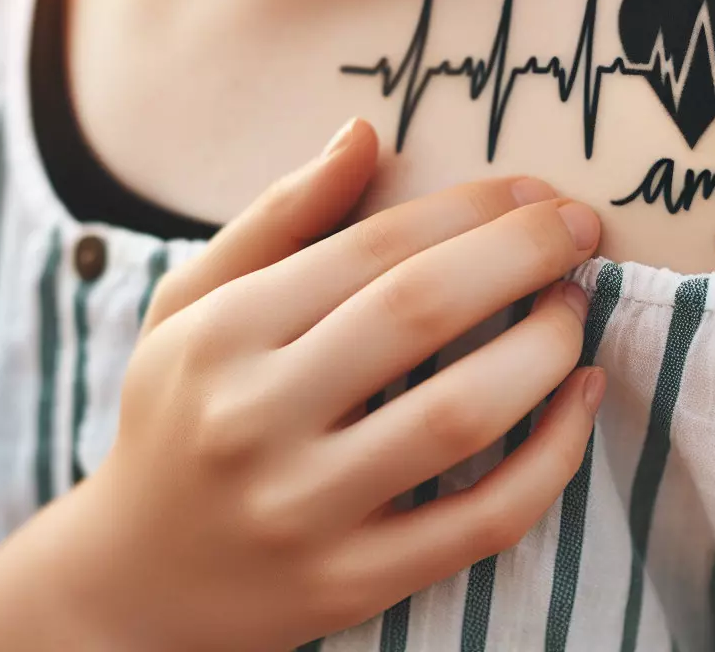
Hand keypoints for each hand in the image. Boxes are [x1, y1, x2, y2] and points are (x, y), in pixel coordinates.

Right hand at [43, 118, 605, 650]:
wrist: (133, 581)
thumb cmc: (178, 418)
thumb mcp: (192, 306)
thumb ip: (276, 218)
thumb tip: (364, 133)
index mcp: (222, 334)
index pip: (371, 248)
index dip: (468, 210)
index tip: (533, 191)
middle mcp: (256, 418)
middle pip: (419, 313)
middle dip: (522, 256)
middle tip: (579, 230)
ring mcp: (305, 509)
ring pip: (459, 414)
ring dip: (544, 349)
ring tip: (574, 310)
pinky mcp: (352, 581)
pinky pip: (482, 519)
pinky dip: (552, 457)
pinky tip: (580, 401)